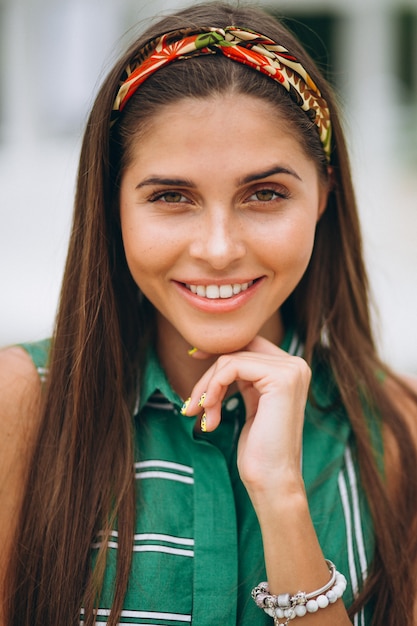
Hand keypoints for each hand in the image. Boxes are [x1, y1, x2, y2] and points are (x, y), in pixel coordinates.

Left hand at [185, 335, 310, 497]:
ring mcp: (291, 370)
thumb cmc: (259, 449)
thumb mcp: (253, 402)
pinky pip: (232, 367)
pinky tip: (208, 411)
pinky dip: (213, 388)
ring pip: (230, 360)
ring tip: (202, 416)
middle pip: (236, 351)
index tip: (194, 358)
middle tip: (191, 406)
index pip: (248, 344)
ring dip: (207, 389)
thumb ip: (245, 377)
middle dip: (208, 377)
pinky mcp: (281, 378)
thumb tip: (215, 354)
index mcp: (291, 370)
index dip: (218, 350)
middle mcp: (296, 365)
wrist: (273, 479)